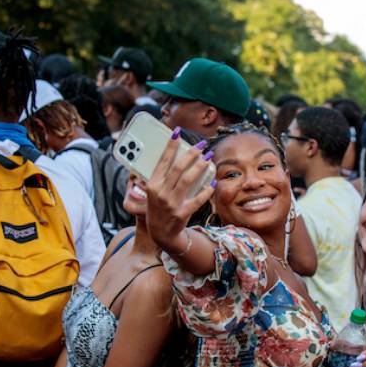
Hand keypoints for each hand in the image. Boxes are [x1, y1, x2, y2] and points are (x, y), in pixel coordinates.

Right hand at [145, 129, 213, 252]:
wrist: (161, 234)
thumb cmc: (158, 208)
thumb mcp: (153, 192)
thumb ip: (161, 177)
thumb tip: (175, 156)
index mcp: (152, 185)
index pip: (162, 161)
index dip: (170, 145)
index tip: (177, 132)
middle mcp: (160, 193)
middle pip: (178, 168)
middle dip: (191, 153)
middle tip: (202, 145)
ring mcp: (171, 204)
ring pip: (188, 180)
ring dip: (200, 167)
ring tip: (208, 157)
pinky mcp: (182, 213)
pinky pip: (197, 199)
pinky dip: (206, 191)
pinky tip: (213, 183)